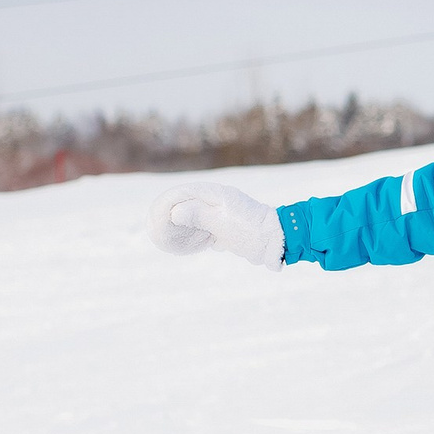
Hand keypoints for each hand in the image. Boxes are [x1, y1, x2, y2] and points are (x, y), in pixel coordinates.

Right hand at [149, 182, 283, 270]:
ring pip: (198, 216)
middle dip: (174, 212)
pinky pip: (206, 227)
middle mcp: (219, 201)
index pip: (187, 192)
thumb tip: (175, 212)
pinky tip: (189, 242)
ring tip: (169, 232)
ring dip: (184, 223)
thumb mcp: (222, 223)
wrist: (277, 242)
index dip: (170, 200)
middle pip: (190, 203)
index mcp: (217, 195)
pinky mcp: (228, 227)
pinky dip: (196, 233)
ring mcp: (224, 214)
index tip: (156, 211)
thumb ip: (198, 215)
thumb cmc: (250, 231)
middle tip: (158, 223)